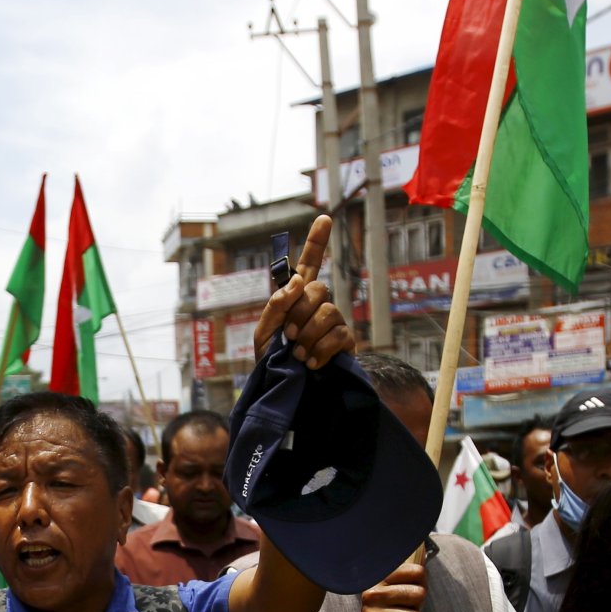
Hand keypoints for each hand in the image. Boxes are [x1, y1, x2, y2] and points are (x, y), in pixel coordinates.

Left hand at [252, 216, 354, 370]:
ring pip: (329, 312)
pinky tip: (311, 363)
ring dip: (309, 334)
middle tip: (289, 335)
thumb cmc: (273, 363)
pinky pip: (340, 335)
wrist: (287, 394)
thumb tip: (297, 281)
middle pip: (318, 289)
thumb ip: (275, 306)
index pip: (309, 265)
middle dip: (300, 312)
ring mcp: (334, 323)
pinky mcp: (346, 343)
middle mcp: (318, 306)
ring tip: (298, 354)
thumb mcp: (264, 334)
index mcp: (296, 299)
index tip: (324, 218)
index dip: (316, 242)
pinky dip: (321, 350)